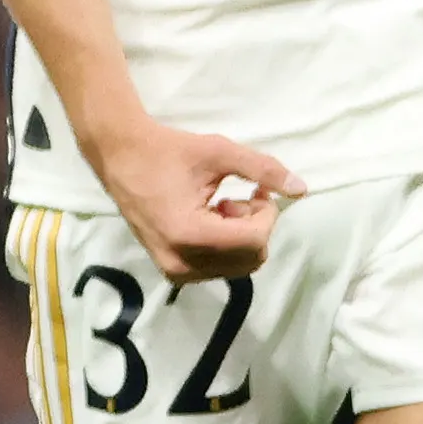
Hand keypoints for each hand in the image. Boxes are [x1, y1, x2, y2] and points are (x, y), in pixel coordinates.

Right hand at [97, 114, 296, 283]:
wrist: (121, 157)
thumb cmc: (168, 151)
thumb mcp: (219, 152)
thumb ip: (263, 169)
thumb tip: (302, 189)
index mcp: (190, 234)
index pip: (254, 240)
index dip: (267, 214)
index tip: (257, 189)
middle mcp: (182, 262)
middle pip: (250, 259)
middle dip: (255, 227)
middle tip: (239, 198)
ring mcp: (175, 271)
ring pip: (238, 267)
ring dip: (241, 237)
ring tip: (220, 207)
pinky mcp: (172, 272)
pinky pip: (218, 269)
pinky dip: (226, 246)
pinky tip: (209, 219)